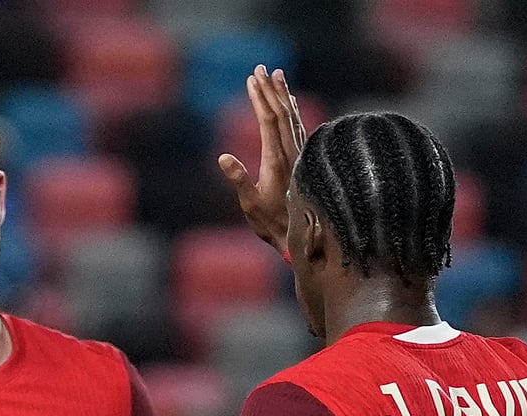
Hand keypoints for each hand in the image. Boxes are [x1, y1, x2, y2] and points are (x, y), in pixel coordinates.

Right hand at [217, 65, 306, 254]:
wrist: (302, 237)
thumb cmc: (272, 223)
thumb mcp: (251, 204)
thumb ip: (239, 180)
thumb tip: (223, 158)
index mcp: (277, 160)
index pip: (268, 120)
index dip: (260, 98)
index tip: (252, 79)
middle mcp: (291, 153)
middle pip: (282, 113)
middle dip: (270, 89)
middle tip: (261, 68)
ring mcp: (299, 156)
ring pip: (292, 118)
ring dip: (283, 95)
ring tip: (277, 75)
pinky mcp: (302, 160)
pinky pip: (298, 127)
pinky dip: (292, 111)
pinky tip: (290, 103)